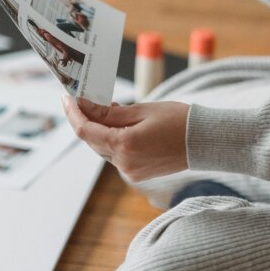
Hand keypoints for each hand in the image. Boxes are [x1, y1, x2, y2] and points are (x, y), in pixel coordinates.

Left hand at [63, 96, 189, 181]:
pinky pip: (116, 155)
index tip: (66, 97)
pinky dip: (112, 139)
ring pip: (103, 148)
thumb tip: (88, 107)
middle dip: (85, 119)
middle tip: (82, 98)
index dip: (73, 113)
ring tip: (102, 107)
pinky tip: (117, 123)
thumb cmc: (178, 120)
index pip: (85, 130)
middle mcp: (123, 163)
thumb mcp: (143, 110)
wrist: (203, 142)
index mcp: (124, 146)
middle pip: (92, 140)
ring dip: (99, 129)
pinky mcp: (137, 173)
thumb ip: (112, 112)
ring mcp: (130, 171)